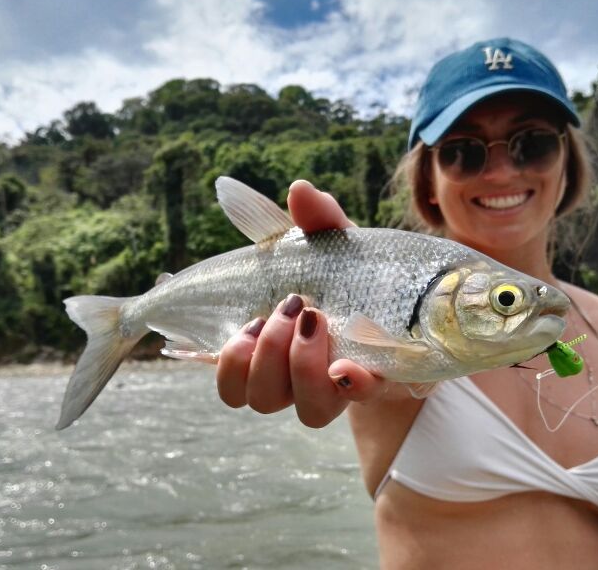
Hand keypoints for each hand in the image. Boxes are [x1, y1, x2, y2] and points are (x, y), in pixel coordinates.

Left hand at [215, 180, 385, 426]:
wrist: (315, 296)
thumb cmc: (341, 274)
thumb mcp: (340, 246)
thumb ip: (326, 222)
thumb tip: (300, 191)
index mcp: (364, 359)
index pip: (366, 391)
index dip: (356, 386)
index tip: (345, 367)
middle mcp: (326, 385)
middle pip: (311, 407)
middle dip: (299, 360)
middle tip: (300, 308)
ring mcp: (285, 385)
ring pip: (266, 401)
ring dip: (263, 359)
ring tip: (262, 317)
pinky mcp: (250, 376)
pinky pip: (233, 390)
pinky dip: (230, 363)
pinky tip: (240, 330)